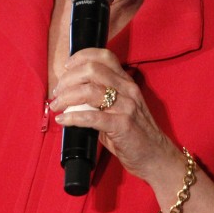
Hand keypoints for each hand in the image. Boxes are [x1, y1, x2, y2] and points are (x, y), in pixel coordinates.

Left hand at [49, 47, 178, 181]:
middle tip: (58, 92)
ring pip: (90, 91)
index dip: (81, 57)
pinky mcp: (123, 125)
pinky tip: (63, 120)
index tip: (66, 67)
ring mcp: (127, 106)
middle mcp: (127, 89)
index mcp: (126, 82)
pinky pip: (92, 116)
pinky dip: (73, 117)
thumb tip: (68, 95)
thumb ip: (97, 99)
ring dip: (67, 97)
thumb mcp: (118, 108)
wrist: (156, 156)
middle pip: (92, 70)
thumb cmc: (134, 133)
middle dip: (68, 79)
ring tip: (57, 106)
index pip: (104, 56)